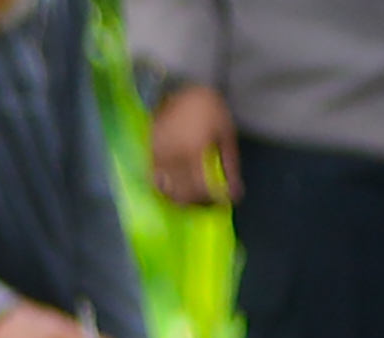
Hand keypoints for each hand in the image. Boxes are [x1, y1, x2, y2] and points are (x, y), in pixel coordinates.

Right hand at [150, 84, 237, 205]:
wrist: (177, 88)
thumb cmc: (207, 108)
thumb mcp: (225, 133)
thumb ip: (230, 163)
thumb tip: (235, 190)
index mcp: (194, 152)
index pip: (202, 189)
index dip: (214, 199)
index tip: (224, 200)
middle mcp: (173, 159)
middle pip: (183, 196)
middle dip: (199, 202)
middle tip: (210, 199)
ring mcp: (158, 158)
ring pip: (168, 192)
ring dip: (182, 198)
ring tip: (194, 194)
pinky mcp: (148, 156)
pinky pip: (156, 182)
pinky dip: (168, 188)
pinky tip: (178, 184)